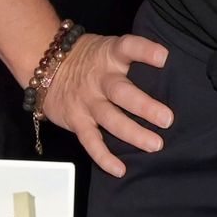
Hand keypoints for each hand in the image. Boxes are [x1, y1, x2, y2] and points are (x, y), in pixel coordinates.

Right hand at [40, 33, 171, 176]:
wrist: (46, 65)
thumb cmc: (89, 58)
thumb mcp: (108, 47)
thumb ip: (131, 56)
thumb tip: (170, 65)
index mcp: (110, 55)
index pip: (128, 47)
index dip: (145, 51)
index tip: (163, 57)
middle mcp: (99, 78)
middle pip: (122, 92)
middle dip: (144, 106)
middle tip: (167, 119)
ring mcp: (87, 101)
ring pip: (110, 119)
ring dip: (133, 133)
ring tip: (155, 144)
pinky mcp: (76, 120)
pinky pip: (90, 141)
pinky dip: (104, 157)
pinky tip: (120, 169)